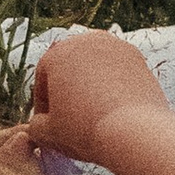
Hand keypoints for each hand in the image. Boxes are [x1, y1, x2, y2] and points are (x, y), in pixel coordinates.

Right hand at [29, 28, 169, 166]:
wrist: (134, 131)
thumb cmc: (85, 130)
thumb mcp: (48, 134)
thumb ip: (36, 125)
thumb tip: (39, 124)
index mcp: (57, 53)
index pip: (43, 78)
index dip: (44, 104)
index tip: (49, 123)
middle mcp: (86, 41)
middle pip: (70, 67)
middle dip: (68, 90)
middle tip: (70, 117)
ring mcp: (115, 46)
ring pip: (95, 67)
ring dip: (91, 86)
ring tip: (93, 113)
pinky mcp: (138, 58)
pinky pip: (117, 72)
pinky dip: (113, 86)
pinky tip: (113, 109)